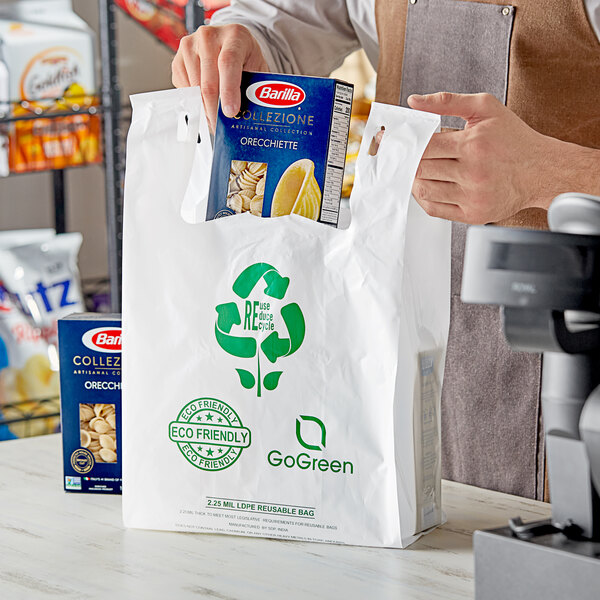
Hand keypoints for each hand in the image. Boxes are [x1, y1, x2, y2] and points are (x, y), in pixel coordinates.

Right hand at [172, 24, 268, 130]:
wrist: (230, 46)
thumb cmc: (245, 60)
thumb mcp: (256, 70)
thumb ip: (252, 88)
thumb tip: (243, 116)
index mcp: (234, 36)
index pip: (228, 63)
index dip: (228, 91)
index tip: (230, 112)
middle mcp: (209, 36)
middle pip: (208, 80)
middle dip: (214, 110)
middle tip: (220, 127)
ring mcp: (190, 46)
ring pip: (194, 88)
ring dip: (204, 109)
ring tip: (214, 119)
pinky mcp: (178, 59)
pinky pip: (184, 89)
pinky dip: (194, 102)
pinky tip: (204, 106)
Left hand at [407, 92, 563, 223]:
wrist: (541, 171)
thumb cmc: (514, 140)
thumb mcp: (485, 108)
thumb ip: (447, 101)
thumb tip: (414, 102)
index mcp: (474, 144)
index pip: (425, 147)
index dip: (411, 144)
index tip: (405, 143)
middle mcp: (473, 172)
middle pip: (421, 169)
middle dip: (412, 161)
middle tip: (410, 157)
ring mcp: (472, 196)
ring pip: (424, 190)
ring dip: (415, 180)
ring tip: (422, 170)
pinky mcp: (472, 214)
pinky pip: (434, 209)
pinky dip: (424, 197)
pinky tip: (430, 185)